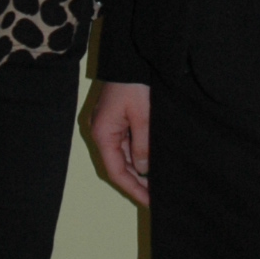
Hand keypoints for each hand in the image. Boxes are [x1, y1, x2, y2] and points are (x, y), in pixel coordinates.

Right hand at [89, 80, 149, 205]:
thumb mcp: (143, 116)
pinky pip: (126, 143)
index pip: (116, 171)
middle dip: (137, 182)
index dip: (133, 189)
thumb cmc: (134, 83)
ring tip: (157, 183)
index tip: (150, 201)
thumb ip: (143, 146)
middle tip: (157, 196)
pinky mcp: (117, 119)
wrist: (131, 57)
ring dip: (139, 169)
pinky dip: (138, 155)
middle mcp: (101, 132)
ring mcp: (108, 125)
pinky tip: (152, 162)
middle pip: (118, 165)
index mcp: (102, 133)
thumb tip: (144, 170)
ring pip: (123, 155)